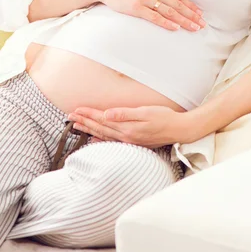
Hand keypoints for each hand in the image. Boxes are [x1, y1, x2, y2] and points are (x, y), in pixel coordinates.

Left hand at [67, 105, 192, 147]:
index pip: (102, 120)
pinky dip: (101, 140)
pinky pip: (112, 141)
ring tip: (77, 126)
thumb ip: (125, 113)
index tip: (76, 110)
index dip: (89, 114)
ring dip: (89, 130)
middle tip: (70, 117)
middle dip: (84, 122)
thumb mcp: (146, 112)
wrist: (179, 130)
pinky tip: (95, 139)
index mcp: (127, 127)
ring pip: (104, 135)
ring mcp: (129, 140)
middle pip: (100, 128)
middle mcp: (126, 136)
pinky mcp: (133, 141)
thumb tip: (107, 113)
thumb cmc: (164, 118)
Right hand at [94, 0, 205, 32]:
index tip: (200, 14)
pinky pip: (154, 17)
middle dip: (191, 15)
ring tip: (193, 27)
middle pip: (177, 4)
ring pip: (169, 11)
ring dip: (183, 20)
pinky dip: (166, 22)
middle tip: (202, 24)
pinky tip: (175, 27)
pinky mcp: (136, 8)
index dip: (190, 5)